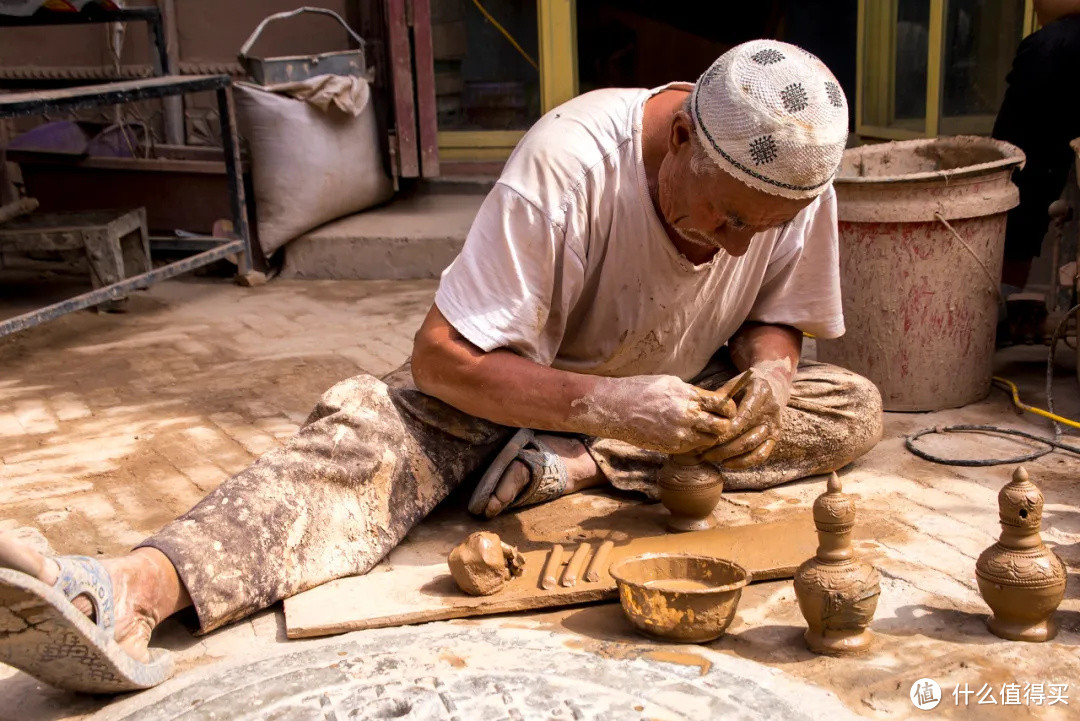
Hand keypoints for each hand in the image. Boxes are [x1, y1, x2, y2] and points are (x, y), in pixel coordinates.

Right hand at [569, 374, 736, 454]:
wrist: (614, 408)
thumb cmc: (640, 390)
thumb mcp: (670, 383)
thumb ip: (691, 393)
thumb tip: (710, 399)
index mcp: (688, 395)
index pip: (724, 405)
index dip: (729, 409)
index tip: (725, 410)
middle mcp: (687, 415)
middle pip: (722, 427)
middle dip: (723, 426)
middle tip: (718, 424)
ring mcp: (679, 433)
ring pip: (709, 441)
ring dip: (709, 437)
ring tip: (701, 431)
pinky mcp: (670, 446)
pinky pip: (693, 448)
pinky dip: (694, 444)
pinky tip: (686, 437)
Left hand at [698, 371, 784, 468]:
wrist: (773, 385)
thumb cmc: (746, 385)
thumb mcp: (734, 383)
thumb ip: (721, 397)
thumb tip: (702, 411)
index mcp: (761, 393)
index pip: (744, 416)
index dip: (726, 429)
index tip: (707, 435)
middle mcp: (771, 411)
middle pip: (747, 435)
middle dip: (723, 447)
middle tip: (703, 452)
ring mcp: (774, 426)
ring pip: (752, 446)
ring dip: (729, 455)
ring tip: (710, 457)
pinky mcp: (775, 437)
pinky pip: (761, 455)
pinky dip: (744, 462)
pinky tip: (727, 463)